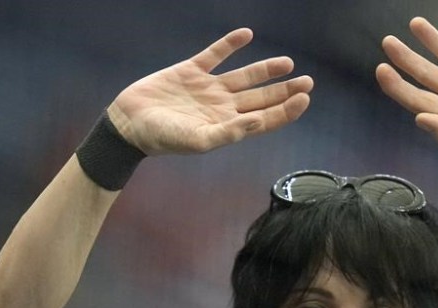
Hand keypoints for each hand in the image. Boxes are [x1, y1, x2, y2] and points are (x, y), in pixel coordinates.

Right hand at [107, 28, 312, 155]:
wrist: (129, 123)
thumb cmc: (162, 138)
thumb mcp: (197, 141)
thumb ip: (228, 133)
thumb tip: (258, 122)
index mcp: (227, 126)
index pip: (265, 119)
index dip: (286, 111)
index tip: (304, 99)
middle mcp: (222, 107)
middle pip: (261, 98)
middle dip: (284, 91)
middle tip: (308, 81)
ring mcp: (208, 88)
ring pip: (244, 77)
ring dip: (266, 70)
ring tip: (288, 64)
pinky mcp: (190, 71)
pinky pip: (214, 54)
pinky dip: (229, 44)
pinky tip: (246, 35)